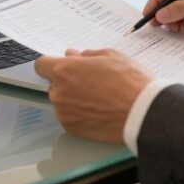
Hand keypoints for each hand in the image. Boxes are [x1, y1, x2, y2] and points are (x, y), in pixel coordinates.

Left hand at [34, 49, 151, 142]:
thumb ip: (86, 55)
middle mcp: (59, 92)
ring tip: (99, 98)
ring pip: (62, 101)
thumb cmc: (129, 81)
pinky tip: (99, 110)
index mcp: (64, 70)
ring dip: (73, 98)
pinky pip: (69, 117)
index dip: (52, 64)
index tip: (63, 67)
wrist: (142, 113)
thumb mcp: (110, 56)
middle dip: (67, 81)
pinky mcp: (71, 129)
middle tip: (91, 82)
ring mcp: (63, 113)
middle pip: (54, 84)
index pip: (41, 65)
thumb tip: (73, 56)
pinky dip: (79, 114)